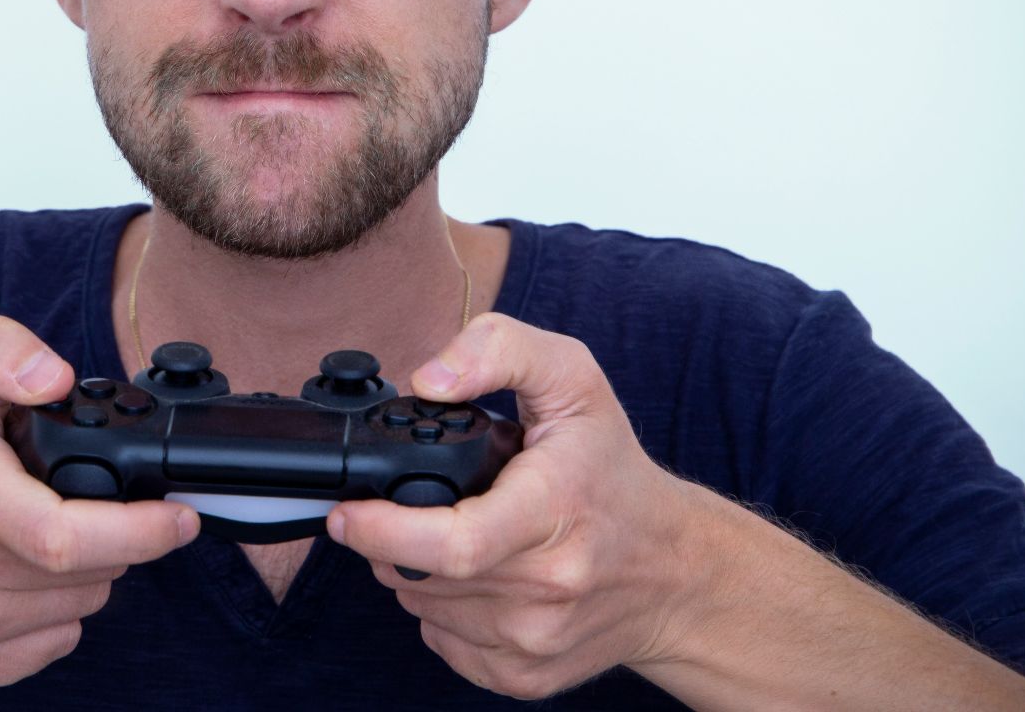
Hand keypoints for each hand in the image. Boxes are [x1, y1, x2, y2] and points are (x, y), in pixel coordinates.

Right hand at [0, 316, 197, 691]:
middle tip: (82, 497)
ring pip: (82, 606)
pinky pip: (56, 642)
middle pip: (89, 571)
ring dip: (87, 570)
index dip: (140, 530)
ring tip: (40, 527)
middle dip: (114, 533)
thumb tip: (52, 376)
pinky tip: (24, 571)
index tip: (179, 516)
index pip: (62, 536)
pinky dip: (59, 609)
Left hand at [326, 312, 706, 699]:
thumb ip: (498, 350)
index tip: (348, 513)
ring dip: (414, 572)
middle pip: (421, 576)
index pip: (453, 544)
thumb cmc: (613, 472)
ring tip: (455, 532)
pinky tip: (476, 576)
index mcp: (555, 509)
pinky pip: (443, 641)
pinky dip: (440, 609)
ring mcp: (535, 638)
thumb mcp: (573, 378)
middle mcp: (548, 585)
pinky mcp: (525, 676)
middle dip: (390, 540)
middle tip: (407, 507)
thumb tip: (428, 378)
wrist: (676, 572)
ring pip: (422, 609)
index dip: (382, 531)